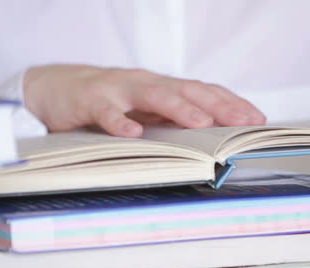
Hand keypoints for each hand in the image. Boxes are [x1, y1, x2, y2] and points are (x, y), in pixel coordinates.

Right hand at [23, 65, 265, 136]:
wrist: (53, 88)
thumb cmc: (106, 102)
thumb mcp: (142, 111)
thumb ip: (170, 121)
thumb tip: (210, 140)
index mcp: (161, 88)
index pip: (203, 92)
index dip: (230, 103)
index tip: (256, 120)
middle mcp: (144, 84)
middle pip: (186, 90)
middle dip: (216, 106)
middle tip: (240, 121)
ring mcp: (117, 89)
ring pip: (152, 94)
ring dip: (178, 108)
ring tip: (200, 123)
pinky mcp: (89, 100)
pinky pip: (106, 110)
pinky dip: (119, 122)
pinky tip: (133, 134)